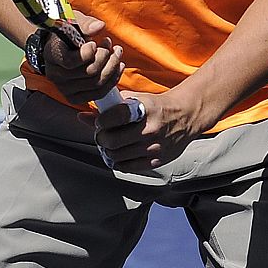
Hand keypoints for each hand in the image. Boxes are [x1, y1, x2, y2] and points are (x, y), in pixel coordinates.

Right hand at [41, 12, 125, 105]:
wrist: (59, 47)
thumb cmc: (67, 33)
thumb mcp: (73, 22)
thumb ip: (85, 23)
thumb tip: (100, 26)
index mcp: (52, 54)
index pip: (71, 62)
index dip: (88, 52)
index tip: (94, 42)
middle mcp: (55, 74)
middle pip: (89, 72)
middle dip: (105, 56)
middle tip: (110, 44)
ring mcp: (64, 88)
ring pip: (96, 83)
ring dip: (112, 67)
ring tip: (116, 53)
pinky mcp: (74, 97)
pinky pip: (99, 93)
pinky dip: (112, 80)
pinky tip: (117, 67)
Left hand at [86, 85, 214, 172]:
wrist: (185, 117)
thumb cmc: (155, 106)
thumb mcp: (134, 99)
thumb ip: (109, 108)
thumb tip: (82, 117)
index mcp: (144, 109)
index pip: (115, 116)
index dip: (101, 120)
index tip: (100, 121)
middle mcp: (150, 129)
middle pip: (112, 140)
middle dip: (100, 138)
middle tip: (101, 135)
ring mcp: (154, 147)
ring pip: (117, 156)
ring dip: (107, 150)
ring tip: (109, 144)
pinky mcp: (157, 161)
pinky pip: (128, 167)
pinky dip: (118, 162)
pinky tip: (118, 153)